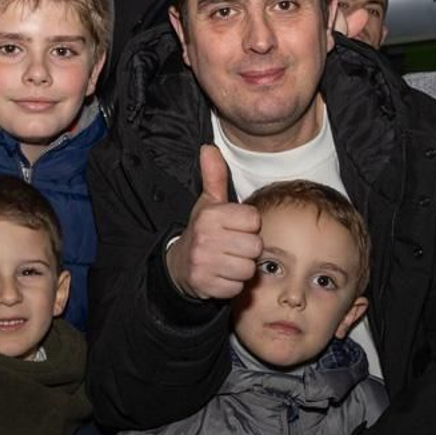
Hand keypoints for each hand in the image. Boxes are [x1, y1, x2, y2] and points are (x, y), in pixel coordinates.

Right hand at [164, 147, 261, 300]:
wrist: (180, 265)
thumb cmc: (204, 231)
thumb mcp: (208, 203)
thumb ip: (214, 176)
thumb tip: (208, 148)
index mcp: (211, 215)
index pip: (254, 220)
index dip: (248, 225)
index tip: (235, 227)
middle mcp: (206, 238)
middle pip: (255, 246)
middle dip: (247, 248)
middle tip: (232, 246)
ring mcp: (205, 263)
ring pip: (248, 268)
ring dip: (241, 267)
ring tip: (228, 260)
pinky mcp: (206, 285)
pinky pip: (237, 286)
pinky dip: (232, 284)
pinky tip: (222, 274)